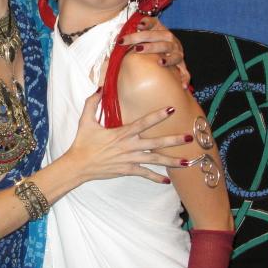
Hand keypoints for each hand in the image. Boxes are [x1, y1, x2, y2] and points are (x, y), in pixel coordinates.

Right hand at [63, 89, 188, 183]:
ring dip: (171, 161)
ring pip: (154, 160)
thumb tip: (99, 88)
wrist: (78, 165)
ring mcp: (129, 159)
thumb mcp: (85, 121)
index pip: (143, 123)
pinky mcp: (127, 170)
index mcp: (121, 133)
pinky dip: (155, 177)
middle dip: (173, 140)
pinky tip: (166, 180)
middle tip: (189, 137)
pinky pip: (144, 174)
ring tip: (186, 162)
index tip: (171, 109)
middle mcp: (129, 146)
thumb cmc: (82, 142)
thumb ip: (92, 103)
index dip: (158, 115)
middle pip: (155, 143)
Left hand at [119, 17, 190, 87]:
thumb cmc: (156, 38)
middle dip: (150, 46)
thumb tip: (139, 25)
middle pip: (163, 43)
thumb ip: (145, 23)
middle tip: (136, 49)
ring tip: (160, 63)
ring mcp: (178, 55)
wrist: (171, 45)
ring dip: (168, 60)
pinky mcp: (182, 66)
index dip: (140, 31)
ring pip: (175, 57)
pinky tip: (182, 86)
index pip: (151, 30)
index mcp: (164, 32)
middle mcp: (173, 43)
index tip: (128, 34)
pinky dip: (185, 78)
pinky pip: (186, 73)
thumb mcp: (152, 28)